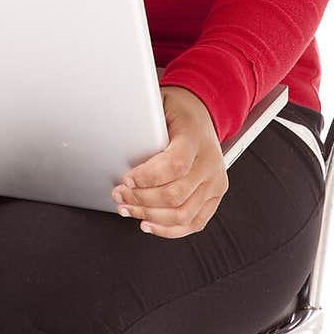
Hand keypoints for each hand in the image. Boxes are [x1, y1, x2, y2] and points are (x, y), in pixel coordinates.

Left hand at [111, 87, 228, 237]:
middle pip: (176, 194)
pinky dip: (169, 229)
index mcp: (196, 138)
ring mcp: (215, 182)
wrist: (201, 112)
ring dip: (150, 216)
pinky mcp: (214, 196)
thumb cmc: (177, 110)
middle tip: (119, 195)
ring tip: (128, 209)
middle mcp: (210, 163)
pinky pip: (195, 223)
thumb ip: (145, 122)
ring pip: (183, 214)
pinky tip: (148, 223)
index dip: (147, 177)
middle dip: (141, 199)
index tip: (126, 180)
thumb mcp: (160, 104)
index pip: (174, 165)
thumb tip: (117, 134)